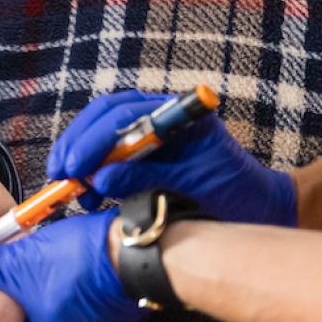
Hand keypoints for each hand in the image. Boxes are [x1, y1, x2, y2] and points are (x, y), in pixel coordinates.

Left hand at [0, 212, 144, 321]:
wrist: (134, 254)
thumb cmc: (76, 263)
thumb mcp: (16, 259)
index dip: (2, 297)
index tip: (4, 274)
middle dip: (27, 294)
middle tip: (26, 266)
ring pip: (57, 316)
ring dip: (50, 293)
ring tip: (51, 265)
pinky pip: (81, 313)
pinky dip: (74, 293)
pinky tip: (72, 271)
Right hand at [47, 91, 297, 226]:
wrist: (261, 209)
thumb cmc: (238, 191)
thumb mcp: (193, 184)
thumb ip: (147, 177)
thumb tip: (100, 179)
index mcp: (178, 113)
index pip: (124, 113)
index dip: (96, 138)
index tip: (78, 167)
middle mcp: (160, 117)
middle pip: (104, 116)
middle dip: (78, 143)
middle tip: (60, 171)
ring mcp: (150, 136)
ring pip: (101, 135)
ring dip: (80, 158)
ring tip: (68, 187)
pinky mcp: (144, 158)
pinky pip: (109, 158)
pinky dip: (92, 175)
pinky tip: (86, 196)